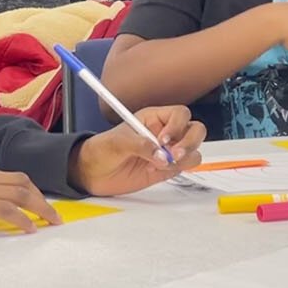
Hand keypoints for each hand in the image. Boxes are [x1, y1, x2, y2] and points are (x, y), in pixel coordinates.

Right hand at [0, 160, 60, 233]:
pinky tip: (31, 228)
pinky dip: (22, 218)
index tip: (38, 200)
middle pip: (20, 181)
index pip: (8, 176)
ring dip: (39, 207)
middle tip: (53, 214)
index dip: (27, 188)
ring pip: (19, 193)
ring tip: (51, 221)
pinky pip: (6, 209)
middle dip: (40, 197)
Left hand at [70, 106, 204, 195]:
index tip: (164, 139)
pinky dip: (178, 168)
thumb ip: (141, 145)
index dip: (177, 125)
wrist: (93, 173)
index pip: (180, 114)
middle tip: (174, 154)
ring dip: (185, 157)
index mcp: (154, 118)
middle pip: (194, 130)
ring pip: (194, 149)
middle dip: (189, 142)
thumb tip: (160, 154)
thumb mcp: (117, 143)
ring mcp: (168, 151)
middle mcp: (165, 132)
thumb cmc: (102, 150)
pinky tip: (157, 169)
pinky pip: (185, 165)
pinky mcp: (167, 168)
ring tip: (163, 163)